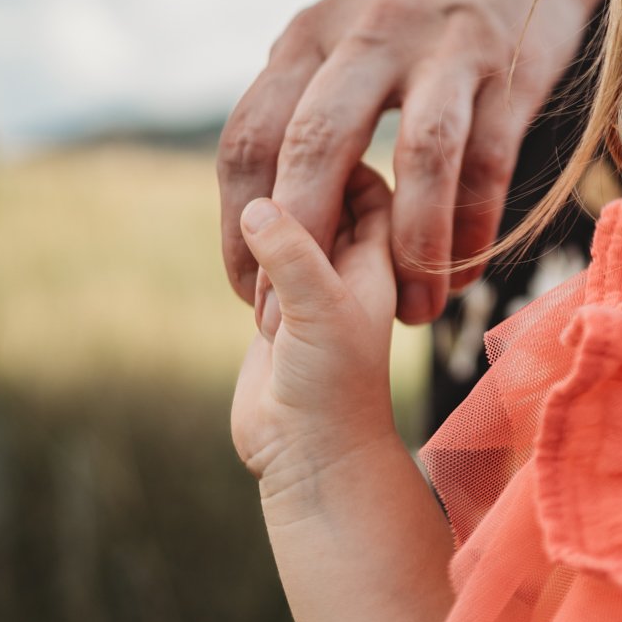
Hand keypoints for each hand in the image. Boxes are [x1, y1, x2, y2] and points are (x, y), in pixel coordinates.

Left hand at [217, 0, 611, 326]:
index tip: (249, 290)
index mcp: (310, 35)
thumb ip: (306, 91)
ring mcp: (442, 48)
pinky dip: (475, 223)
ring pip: (412, 160)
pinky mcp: (512, 65)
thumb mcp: (347, 22)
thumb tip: (264, 196)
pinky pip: (487, 158)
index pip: (248, 138)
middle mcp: (365, 36)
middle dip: (306, 246)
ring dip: (409, 249)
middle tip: (310, 320)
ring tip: (412, 309)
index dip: (240, 227)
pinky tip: (466, 264)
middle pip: (314, 149)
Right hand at [231, 164, 403, 492]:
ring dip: (264, 238)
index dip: (341, 169)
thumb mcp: (318, 309)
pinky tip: (244, 285)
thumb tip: (258, 205)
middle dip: (293, 199)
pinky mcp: (273, 312)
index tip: (304, 168)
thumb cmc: (334, 385)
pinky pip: (260, 266)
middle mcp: (346, 269)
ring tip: (264, 280)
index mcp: (377, 260)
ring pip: (287, 233)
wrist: (308, 453)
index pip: (369, 188)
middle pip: (324, 201)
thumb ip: (294, 255)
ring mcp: (308, 289)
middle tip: (270, 226)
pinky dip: (247, 263)